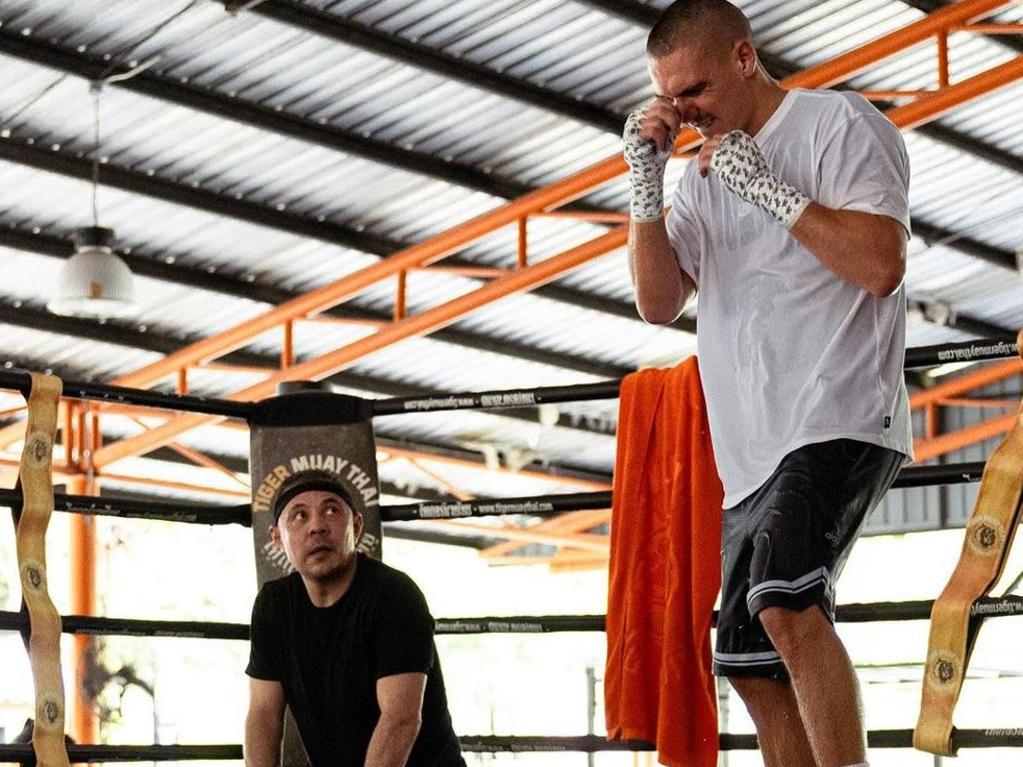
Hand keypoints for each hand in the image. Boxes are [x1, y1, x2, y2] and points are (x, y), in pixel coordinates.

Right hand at [623, 99, 681, 221]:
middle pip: (662, 106)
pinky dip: (661, 140)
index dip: (674, 112)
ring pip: (658, 118)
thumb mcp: (669, 132)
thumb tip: (682, 104)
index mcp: (645, 113)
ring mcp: (632, 125)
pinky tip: (658, 148)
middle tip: (674, 133)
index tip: (676, 128)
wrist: (649, 173)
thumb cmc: (658, 153)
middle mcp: (637, 116)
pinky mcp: (631, 136)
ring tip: (663, 144)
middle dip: (673, 120)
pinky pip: (654, 130)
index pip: (663, 102)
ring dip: (666, 134)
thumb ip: (673, 118)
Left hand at [700, 130, 810, 228]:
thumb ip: (740, 152)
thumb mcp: (752, 156)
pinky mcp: (719, 159)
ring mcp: (725, 148)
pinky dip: (701, 167)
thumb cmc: (757, 175)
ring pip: (705, 149)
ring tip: (704, 171)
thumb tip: (729, 156)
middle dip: (705, 152)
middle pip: (712, 141)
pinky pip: (704, 159)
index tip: (714, 158)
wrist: (759, 183)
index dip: (715, 147)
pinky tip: (704, 174)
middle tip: (705, 164)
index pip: (722, 137)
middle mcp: (733, 140)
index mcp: (742, 138)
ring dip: (701, 160)